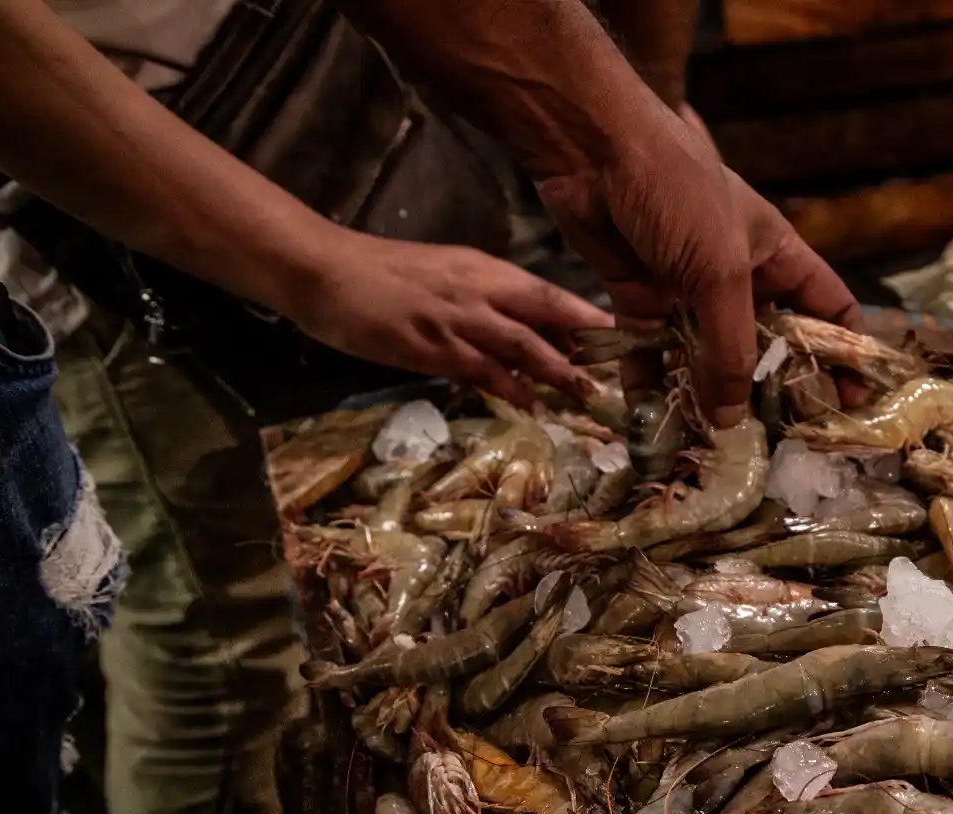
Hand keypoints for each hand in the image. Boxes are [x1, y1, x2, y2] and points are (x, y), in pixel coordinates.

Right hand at [282, 230, 612, 402]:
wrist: (325, 270)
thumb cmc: (384, 274)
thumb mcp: (446, 276)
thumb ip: (486, 301)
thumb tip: (527, 332)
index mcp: (485, 269)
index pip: (550, 293)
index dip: (589, 316)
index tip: (626, 338)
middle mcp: (478, 289)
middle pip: (547, 314)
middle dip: (588, 344)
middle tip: (623, 372)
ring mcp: (455, 318)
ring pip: (521, 343)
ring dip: (558, 371)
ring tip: (589, 396)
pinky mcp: (429, 346)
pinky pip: (478, 369)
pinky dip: (508, 387)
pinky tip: (530, 405)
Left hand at [535, 106, 859, 424]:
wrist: (590, 150)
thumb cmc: (675, 192)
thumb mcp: (719, 272)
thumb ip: (731, 348)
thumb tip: (733, 418)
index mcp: (777, 255)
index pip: (828, 310)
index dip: (844, 354)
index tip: (849, 401)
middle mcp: (737, 276)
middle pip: (765, 344)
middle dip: (767, 390)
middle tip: (773, 441)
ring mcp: (688, 289)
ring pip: (705, 356)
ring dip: (704, 396)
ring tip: (707, 444)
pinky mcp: (640, 298)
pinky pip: (652, 352)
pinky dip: (652, 383)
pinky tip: (652, 421)